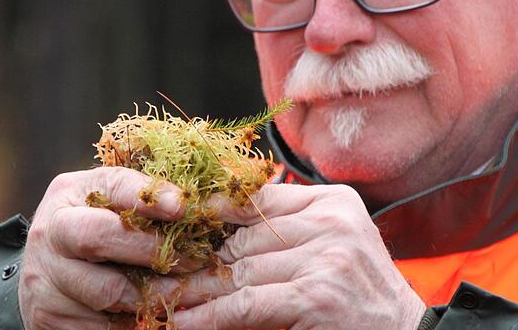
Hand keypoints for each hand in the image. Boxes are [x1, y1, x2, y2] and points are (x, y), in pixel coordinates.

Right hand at [18, 167, 183, 329]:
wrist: (44, 268)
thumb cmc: (91, 224)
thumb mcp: (108, 200)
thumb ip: (142, 197)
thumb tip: (192, 204)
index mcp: (69, 192)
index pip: (111, 186)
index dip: (148, 196)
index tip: (182, 207)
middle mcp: (50, 232)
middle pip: (97, 238)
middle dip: (150, 250)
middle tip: (194, 260)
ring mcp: (45, 278)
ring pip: (105, 292)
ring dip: (152, 294)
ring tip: (186, 291)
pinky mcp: (49, 316)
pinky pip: (101, 324)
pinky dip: (135, 320)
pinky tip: (158, 313)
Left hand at [170, 183, 425, 329]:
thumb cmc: (359, 294)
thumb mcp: (330, 246)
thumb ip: (286, 229)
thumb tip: (216, 222)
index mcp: (332, 201)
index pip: (257, 199)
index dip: (213, 214)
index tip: (175, 226)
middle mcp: (331, 222)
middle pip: (244, 235)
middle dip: (199, 257)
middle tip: (158, 268)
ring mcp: (327, 257)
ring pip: (240, 270)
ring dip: (196, 289)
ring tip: (159, 298)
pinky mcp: (316, 296)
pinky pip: (247, 303)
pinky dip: (211, 315)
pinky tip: (184, 321)